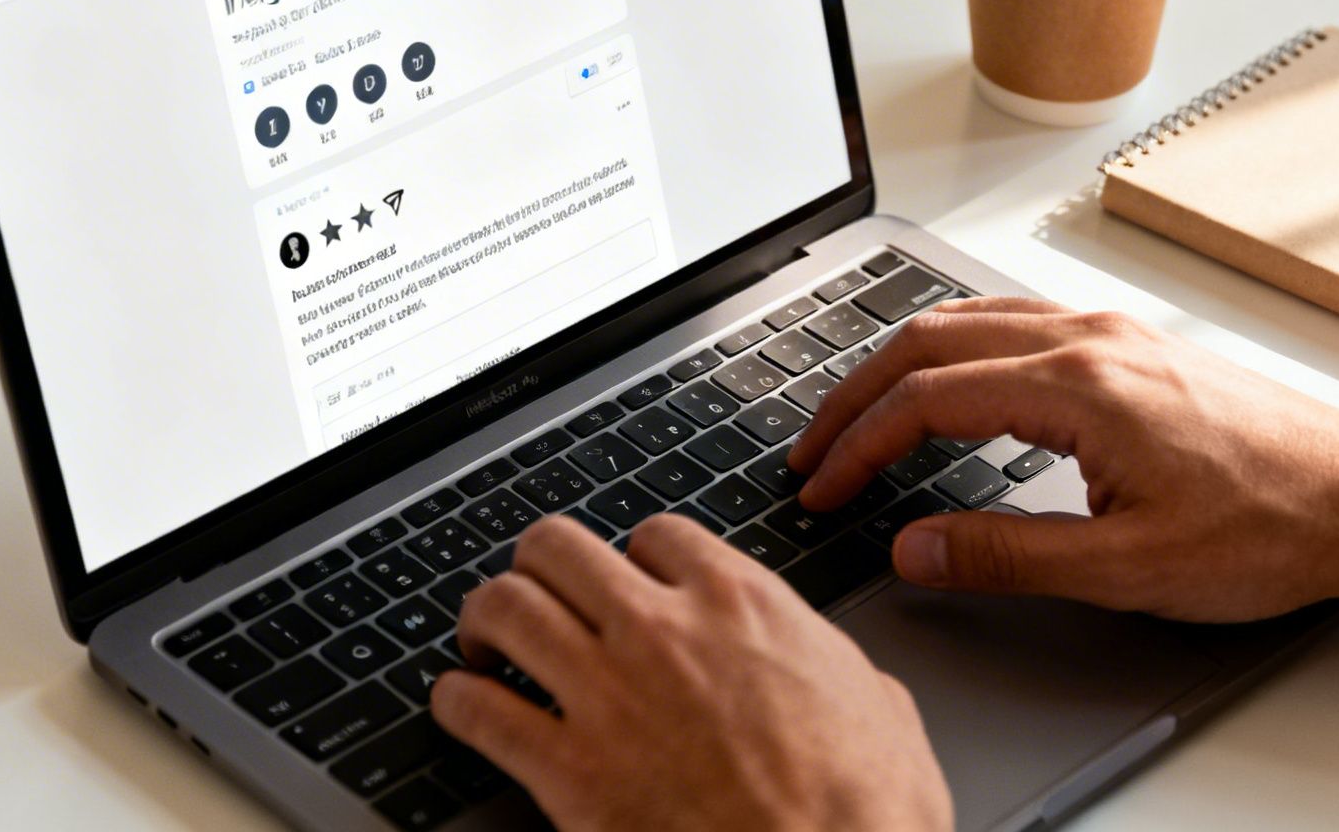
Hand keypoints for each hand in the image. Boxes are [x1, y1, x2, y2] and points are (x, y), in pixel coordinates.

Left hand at [431, 514, 952, 831]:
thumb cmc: (866, 811)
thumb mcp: (881, 710)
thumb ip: (837, 669)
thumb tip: (847, 677)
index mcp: (743, 605)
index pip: (655, 534)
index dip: (634, 559)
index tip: (628, 585)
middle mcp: (665, 630)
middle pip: (558, 546)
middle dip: (538, 566)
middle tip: (536, 593)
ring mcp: (609, 695)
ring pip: (505, 606)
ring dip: (485, 620)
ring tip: (485, 644)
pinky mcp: (569, 772)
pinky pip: (477, 710)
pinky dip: (457, 702)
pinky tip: (462, 708)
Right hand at [788, 299, 1338, 646]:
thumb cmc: (1270, 527)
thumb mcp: (1127, 567)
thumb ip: (1007, 555)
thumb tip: (917, 547)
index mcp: (1079, 384)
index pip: (927, 400)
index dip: (858, 445)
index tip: (823, 488)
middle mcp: (1090, 339)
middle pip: (931, 341)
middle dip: (856, 395)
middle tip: (814, 450)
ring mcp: (1114, 334)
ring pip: (971, 319)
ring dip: (902, 365)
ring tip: (862, 416)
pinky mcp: (1135, 345)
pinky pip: (1015, 321)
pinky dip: (956, 349)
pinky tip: (953, 385)